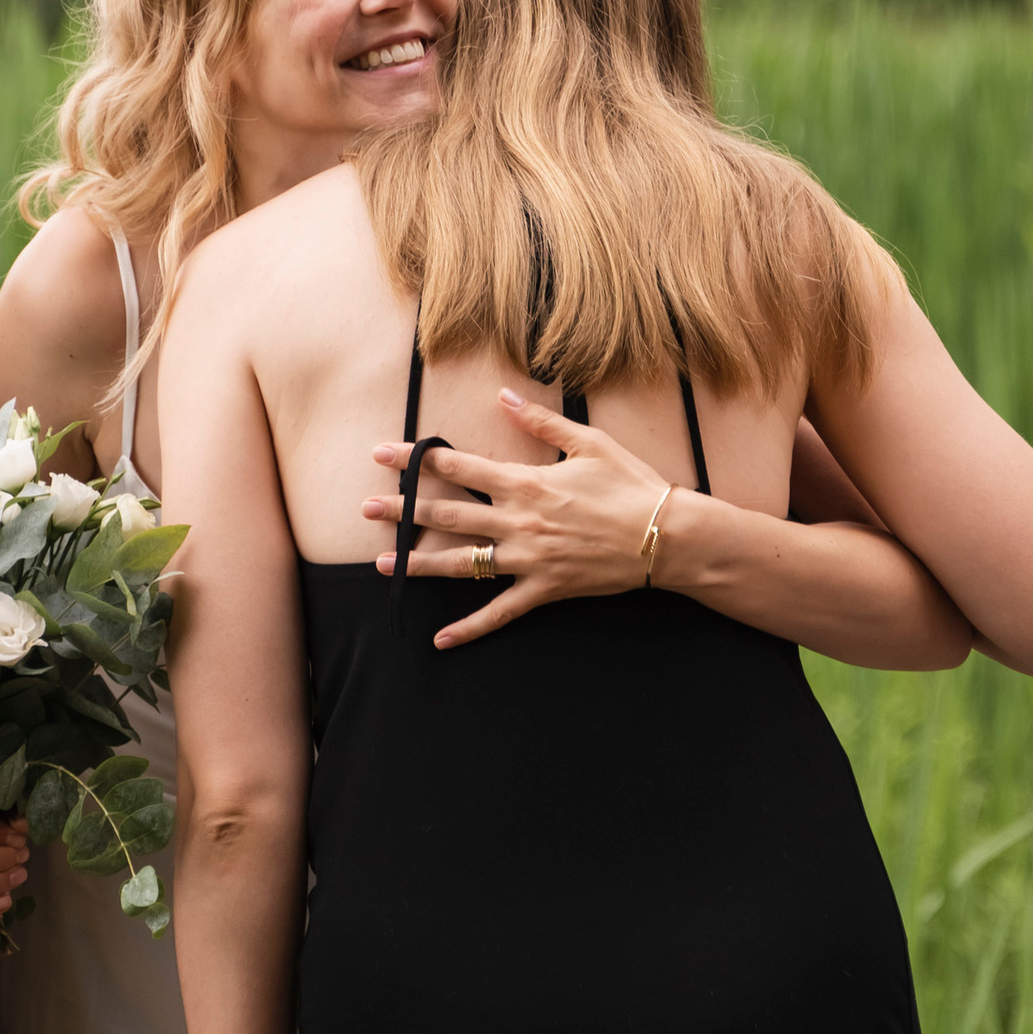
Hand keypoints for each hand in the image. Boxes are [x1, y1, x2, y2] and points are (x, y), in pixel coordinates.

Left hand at [362, 389, 674, 648]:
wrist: (667, 536)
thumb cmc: (632, 485)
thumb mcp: (589, 443)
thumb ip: (541, 422)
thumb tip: (504, 395)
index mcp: (526, 483)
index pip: (458, 467)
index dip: (416, 459)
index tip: (382, 454)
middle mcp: (519, 522)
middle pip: (447, 514)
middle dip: (402, 510)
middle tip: (366, 508)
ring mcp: (528, 560)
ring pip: (462, 563)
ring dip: (419, 562)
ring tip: (383, 563)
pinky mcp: (544, 590)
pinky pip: (499, 612)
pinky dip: (470, 628)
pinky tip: (440, 638)